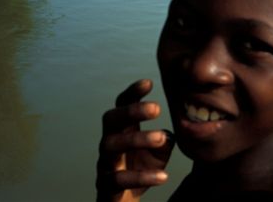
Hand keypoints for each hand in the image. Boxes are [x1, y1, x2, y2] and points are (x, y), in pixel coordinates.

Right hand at [96, 79, 174, 201]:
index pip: (121, 104)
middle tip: (157, 108)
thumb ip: (164, 139)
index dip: (132, 93)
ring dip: (137, 139)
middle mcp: (110, 142)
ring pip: (111, 145)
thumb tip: (168, 135)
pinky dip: (141, 177)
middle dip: (131, 110)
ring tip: (161, 137)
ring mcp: (105, 164)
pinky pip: (118, 180)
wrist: (126, 201)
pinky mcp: (106, 187)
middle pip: (110, 119)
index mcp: (123, 129)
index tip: (149, 82)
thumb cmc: (143, 168)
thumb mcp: (159, 151)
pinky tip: (163, 177)